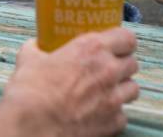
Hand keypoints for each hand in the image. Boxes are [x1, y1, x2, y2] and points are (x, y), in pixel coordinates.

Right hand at [0, 29, 138, 136]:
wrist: (32, 125)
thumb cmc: (30, 91)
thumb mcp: (29, 58)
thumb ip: (37, 48)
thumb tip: (35, 46)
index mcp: (92, 48)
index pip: (127, 38)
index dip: (123, 42)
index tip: (116, 46)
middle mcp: (108, 70)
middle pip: (133, 63)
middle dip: (123, 66)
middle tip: (108, 69)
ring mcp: (113, 98)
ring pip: (133, 89)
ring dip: (122, 89)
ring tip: (107, 92)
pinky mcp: (113, 122)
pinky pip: (123, 116)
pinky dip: (114, 115)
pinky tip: (100, 113)